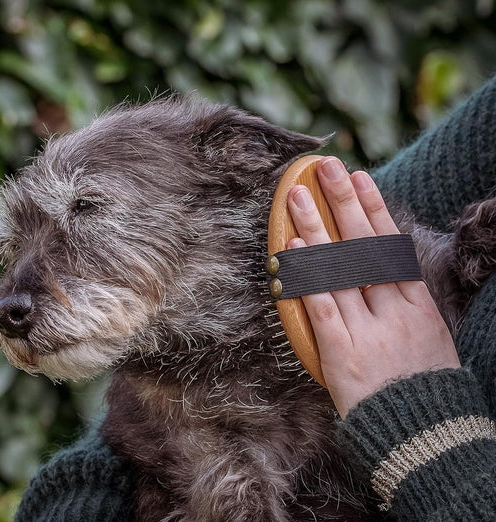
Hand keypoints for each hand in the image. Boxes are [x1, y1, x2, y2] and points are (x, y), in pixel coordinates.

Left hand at [287, 157, 459, 417]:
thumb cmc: (423, 386)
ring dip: (315, 228)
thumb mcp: (427, 337)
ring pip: (337, 268)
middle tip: (325, 166)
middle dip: (343, 202)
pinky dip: (306, 276)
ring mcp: (367, 329)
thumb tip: (384, 268)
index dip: (373, 208)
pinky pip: (320, 306)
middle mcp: (392, 309)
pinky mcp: (341, 352)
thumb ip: (404, 302)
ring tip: (296, 196)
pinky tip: (292, 247)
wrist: (422, 435)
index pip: (391, 245)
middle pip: (363, 245)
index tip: (360, 178)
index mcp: (417, 304)